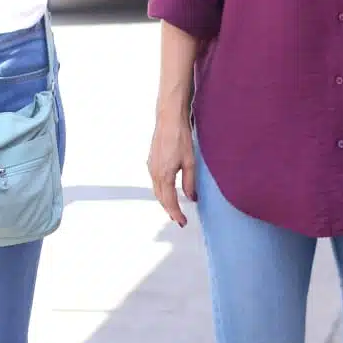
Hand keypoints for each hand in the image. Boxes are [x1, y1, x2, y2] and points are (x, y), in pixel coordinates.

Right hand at [147, 110, 196, 226]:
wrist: (168, 120)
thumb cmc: (180, 138)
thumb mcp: (190, 161)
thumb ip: (190, 182)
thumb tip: (191, 198)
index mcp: (164, 176)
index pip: (170, 201)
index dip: (176, 213)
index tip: (183, 222)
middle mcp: (154, 174)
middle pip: (161, 198)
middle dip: (170, 210)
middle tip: (179, 219)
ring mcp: (151, 167)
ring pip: (157, 191)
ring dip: (165, 201)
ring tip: (175, 209)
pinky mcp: (151, 162)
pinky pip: (155, 182)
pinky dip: (162, 191)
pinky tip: (169, 191)